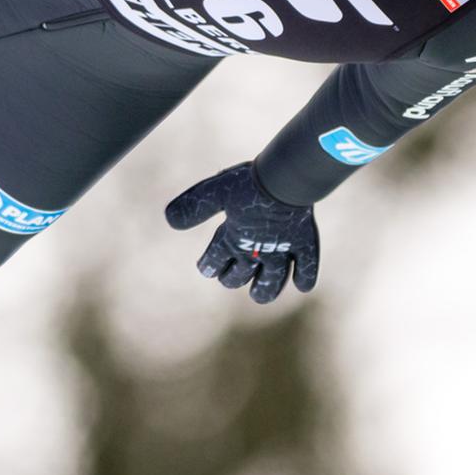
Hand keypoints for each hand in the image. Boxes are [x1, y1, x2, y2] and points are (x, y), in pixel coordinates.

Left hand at [165, 162, 319, 303]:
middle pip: (241, 275)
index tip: (206, 268)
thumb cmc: (249, 182)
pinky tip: (302, 287)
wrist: (287, 177)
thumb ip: (194, 208)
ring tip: (259, 296)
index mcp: (234, 239)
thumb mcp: (215, 191)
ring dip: (265, 290)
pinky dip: (305, 278)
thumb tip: (168, 219)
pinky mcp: (305, 243)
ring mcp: (283, 250)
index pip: (216, 259)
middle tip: (228, 279)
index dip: (208, 265)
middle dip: (232, 279)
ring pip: (273, 280)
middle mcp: (257, 251)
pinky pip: (307, 266)